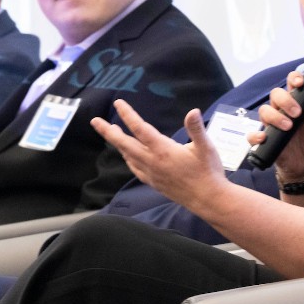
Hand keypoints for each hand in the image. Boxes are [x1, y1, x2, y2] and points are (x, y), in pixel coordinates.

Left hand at [90, 100, 229, 212]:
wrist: (209, 200)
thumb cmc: (208, 172)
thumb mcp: (206, 147)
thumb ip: (196, 129)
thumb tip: (193, 111)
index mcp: (163, 150)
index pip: (140, 128)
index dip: (128, 114)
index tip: (118, 104)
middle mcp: (153, 161)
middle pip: (125, 144)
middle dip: (108, 131)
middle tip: (94, 121)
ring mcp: (152, 174)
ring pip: (128, 156)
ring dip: (118, 143)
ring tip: (110, 132)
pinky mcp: (154, 183)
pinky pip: (135, 168)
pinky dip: (128, 158)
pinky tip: (127, 155)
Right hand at [250, 71, 303, 182]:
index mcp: (297, 104)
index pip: (292, 85)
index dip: (293, 79)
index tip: (300, 83)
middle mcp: (282, 111)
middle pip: (275, 94)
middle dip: (285, 100)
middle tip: (297, 113)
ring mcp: (272, 125)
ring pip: (264, 111)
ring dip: (275, 116)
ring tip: (288, 127)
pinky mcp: (265, 140)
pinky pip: (252, 135)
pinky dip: (255, 135)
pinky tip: (264, 138)